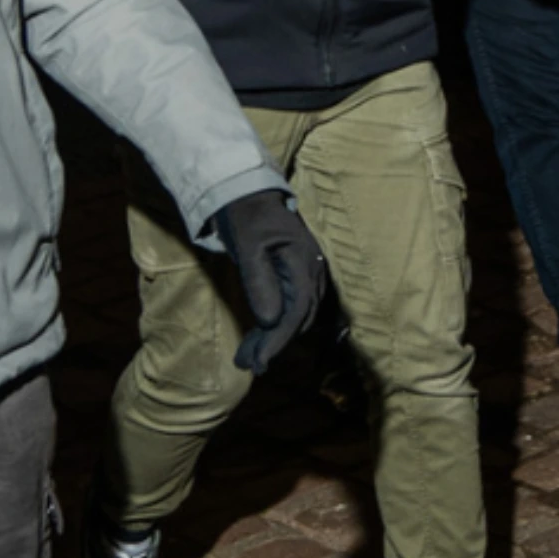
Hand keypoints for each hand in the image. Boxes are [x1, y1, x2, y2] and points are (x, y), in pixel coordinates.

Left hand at [213, 190, 327, 373]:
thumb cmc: (246, 217)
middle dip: (274, 344)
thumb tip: (271, 321)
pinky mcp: (298, 276)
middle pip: (300, 318)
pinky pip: (293, 307)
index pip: (297, 310)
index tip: (259, 362)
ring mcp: (308, 273)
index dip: (279, 339)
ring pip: (297, 315)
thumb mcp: (248, 247)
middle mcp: (312, 270)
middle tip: (246, 364)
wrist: (248, 194)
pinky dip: (276, 325)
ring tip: (247, 357)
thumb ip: (259, 282)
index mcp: (303, 261)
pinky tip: (259, 336)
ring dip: (274, 338)